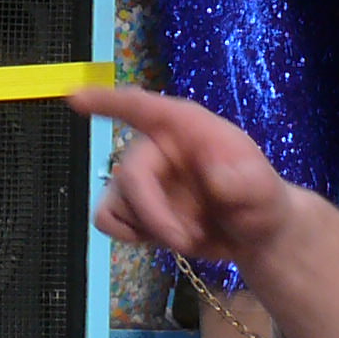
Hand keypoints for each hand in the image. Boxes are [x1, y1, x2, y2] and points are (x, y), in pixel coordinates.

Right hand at [79, 84, 298, 275]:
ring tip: (188, 235)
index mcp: (186, 127)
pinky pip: (109, 219)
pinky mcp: (135, 209)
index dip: (107, 101)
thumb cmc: (261, 199)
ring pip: (114, 200)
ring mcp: (144, 179)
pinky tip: (161, 237)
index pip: (142, 107)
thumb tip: (214, 177)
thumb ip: (245, 181)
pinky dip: (131, 235)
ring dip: (148, 227)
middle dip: (152, 213)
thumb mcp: (264, 189)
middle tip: (185, 240)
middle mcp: (158, 148)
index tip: (74, 97)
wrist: (254, 235)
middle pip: (130, 173)